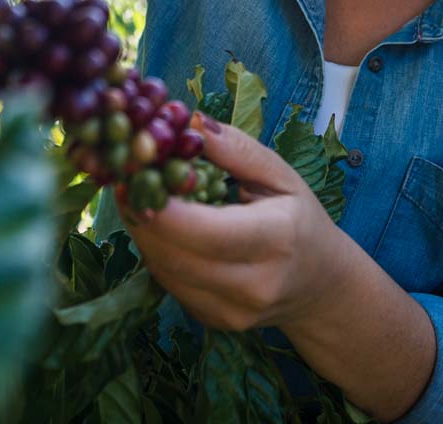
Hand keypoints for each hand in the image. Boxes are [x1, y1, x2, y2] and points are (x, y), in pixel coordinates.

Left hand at [119, 113, 342, 332]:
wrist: (319, 284)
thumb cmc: (299, 218)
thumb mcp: (279, 174)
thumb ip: (235, 149)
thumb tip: (191, 122)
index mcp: (277, 239)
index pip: (207, 231)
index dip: (163, 207)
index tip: (135, 172)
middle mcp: (254, 284)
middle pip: (176, 254)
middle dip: (141, 213)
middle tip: (122, 175)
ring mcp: (232, 310)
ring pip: (165, 270)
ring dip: (142, 230)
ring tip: (132, 192)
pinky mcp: (214, 320)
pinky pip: (170, 282)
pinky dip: (156, 249)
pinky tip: (154, 221)